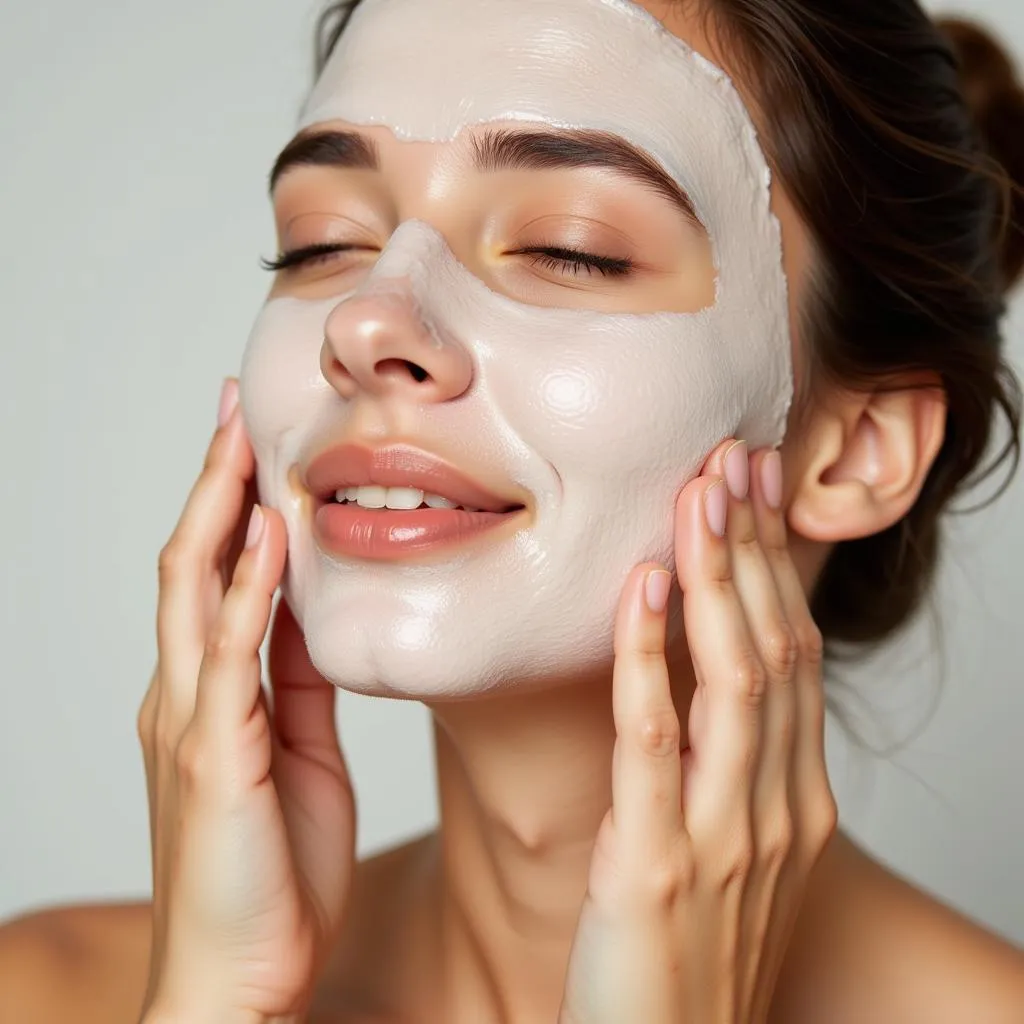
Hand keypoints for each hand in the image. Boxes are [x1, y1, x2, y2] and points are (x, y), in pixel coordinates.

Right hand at [137, 379, 355, 1023]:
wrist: (240, 977)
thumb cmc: (270, 874)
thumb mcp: (300, 754)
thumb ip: (296, 683)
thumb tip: (309, 616)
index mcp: (209, 696)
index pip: (213, 577)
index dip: (230, 506)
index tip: (252, 444)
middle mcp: (186, 696)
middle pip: (191, 562)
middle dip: (215, 482)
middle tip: (235, 409)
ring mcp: (193, 723)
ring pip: (194, 591)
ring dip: (221, 510)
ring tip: (243, 439)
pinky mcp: (216, 759)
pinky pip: (230, 658)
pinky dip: (244, 590)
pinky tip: (269, 536)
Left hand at [558, 439, 837, 1023]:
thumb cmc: (686, 955)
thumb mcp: (728, 851)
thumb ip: (726, 768)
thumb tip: (696, 676)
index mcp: (793, 800)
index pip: (793, 655)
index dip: (773, 568)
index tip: (749, 493)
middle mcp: (777, 809)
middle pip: (777, 648)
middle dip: (752, 548)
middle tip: (729, 461)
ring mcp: (725, 837)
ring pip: (736, 678)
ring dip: (715, 578)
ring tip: (695, 496)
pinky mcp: (656, 866)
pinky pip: (654, 740)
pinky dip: (648, 657)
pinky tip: (636, 591)